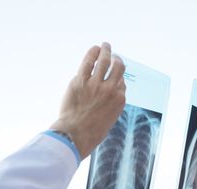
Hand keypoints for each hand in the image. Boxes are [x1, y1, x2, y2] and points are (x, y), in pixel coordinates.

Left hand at [50, 42, 125, 158]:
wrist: (75, 135)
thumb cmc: (91, 131)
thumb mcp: (110, 118)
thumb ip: (113, 103)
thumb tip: (113, 90)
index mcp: (120, 100)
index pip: (122, 82)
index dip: (117, 77)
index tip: (113, 75)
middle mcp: (111, 90)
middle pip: (118, 67)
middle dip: (117, 58)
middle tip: (113, 53)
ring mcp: (96, 84)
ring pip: (104, 61)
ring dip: (106, 50)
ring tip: (105, 45)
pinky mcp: (80, 81)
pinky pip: (88, 62)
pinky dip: (92, 53)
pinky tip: (94, 49)